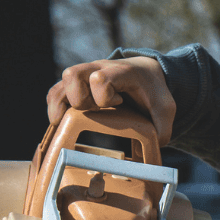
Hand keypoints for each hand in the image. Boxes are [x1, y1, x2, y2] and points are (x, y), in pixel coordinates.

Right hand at [47, 56, 176, 143]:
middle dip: (82, 100)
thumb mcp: (165, 109)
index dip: (105, 96)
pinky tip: (61, 123)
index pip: (100, 78)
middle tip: (96, 111)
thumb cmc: (153, 92)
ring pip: (59, 85)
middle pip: (72, 75)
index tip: (119, 104)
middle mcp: (97, 68)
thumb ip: (161, 130)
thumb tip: (149, 152)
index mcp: (120, 71)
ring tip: (73, 122)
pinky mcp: (75, 86)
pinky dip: (55, 108)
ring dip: (63, 106)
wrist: (145, 74)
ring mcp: (84, 76)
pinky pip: (54, 93)